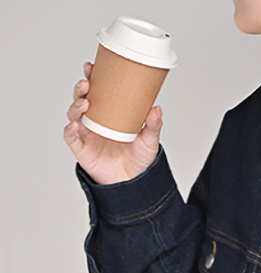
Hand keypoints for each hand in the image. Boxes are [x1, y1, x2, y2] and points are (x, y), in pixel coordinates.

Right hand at [63, 61, 162, 184]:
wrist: (133, 183)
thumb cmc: (138, 160)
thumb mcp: (149, 141)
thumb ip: (152, 125)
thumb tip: (156, 108)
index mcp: (108, 114)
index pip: (98, 91)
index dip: (92, 77)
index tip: (92, 66)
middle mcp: (95, 121)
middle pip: (81, 98)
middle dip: (81, 88)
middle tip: (87, 82)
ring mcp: (86, 134)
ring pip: (74, 114)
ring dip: (76, 105)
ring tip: (85, 102)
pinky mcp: (81, 149)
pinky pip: (71, 137)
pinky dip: (69, 129)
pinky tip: (74, 124)